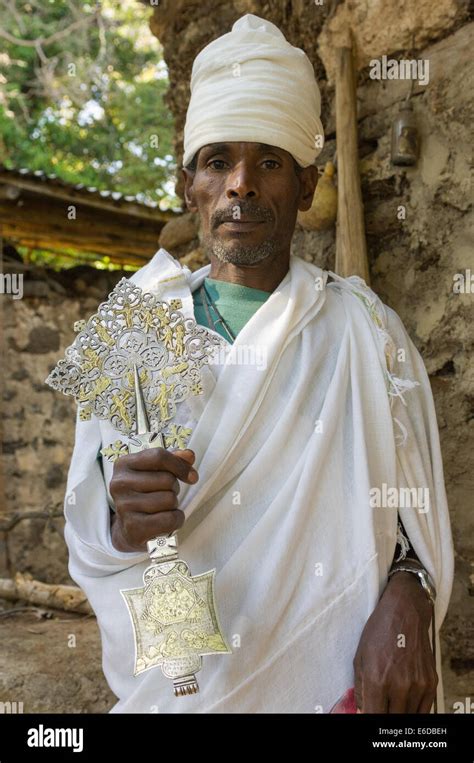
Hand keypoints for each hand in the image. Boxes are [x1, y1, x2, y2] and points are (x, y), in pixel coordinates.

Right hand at [109, 448, 198, 552]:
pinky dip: (176, 520)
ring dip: (173, 505)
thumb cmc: (144, 495)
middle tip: (164, 495)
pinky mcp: (133, 527)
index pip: (158, 456)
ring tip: (161, 508)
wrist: (129, 528)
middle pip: (167, 479)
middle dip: (174, 489)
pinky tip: (165, 520)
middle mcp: (120, 484)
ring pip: (169, 499)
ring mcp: (124, 506)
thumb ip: (173, 460)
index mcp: (124, 465)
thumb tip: (188, 455)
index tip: (191, 476)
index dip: (180, 465)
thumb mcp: (154, 472)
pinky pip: (170, 519)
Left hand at [353, 571, 436, 712]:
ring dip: (398, 712)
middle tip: (380, 705)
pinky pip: (424, 709)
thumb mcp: (360, 657)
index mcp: (377, 679)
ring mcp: (418, 685)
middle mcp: (399, 685)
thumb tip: (362, 711)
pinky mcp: (430, 682)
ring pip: (408, 716)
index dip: (368, 717)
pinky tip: (405, 701)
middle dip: (383, 714)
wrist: (405, 612)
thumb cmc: (378, 632)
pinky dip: (414, 710)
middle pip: (392, 719)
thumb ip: (360, 688)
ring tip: (391, 702)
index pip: (374, 716)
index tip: (368, 712)